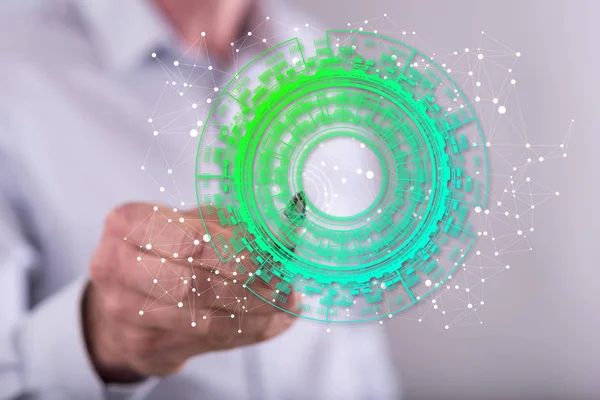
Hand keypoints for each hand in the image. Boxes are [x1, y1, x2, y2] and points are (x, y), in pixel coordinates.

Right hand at [84, 203, 297, 382]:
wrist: (125, 297)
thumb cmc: (165, 249)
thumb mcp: (193, 222)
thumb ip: (235, 223)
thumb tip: (290, 224)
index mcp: (127, 223)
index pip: (189, 241)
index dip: (236, 253)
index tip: (271, 257)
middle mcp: (114, 266)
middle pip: (193, 283)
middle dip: (247, 285)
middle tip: (283, 284)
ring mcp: (123, 311)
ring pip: (203, 318)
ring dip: (255, 312)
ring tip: (286, 302)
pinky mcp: (142, 346)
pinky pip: (207, 341)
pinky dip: (247, 331)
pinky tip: (271, 320)